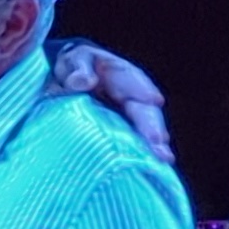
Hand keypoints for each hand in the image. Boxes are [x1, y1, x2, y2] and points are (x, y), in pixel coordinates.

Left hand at [47, 43, 172, 165]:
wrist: (66, 84)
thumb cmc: (72, 70)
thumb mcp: (72, 62)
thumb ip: (78, 69)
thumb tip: (84, 82)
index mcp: (117, 73)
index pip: (132, 80)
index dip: (142, 90)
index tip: (153, 100)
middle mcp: (130, 95)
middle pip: (144, 110)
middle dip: (152, 125)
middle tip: (159, 141)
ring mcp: (129, 116)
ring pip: (144, 130)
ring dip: (153, 144)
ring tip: (162, 158)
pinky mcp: (125, 133)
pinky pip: (136, 143)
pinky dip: (144, 154)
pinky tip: (154, 166)